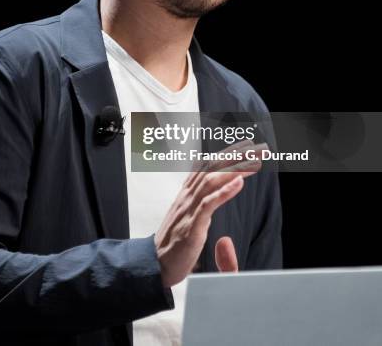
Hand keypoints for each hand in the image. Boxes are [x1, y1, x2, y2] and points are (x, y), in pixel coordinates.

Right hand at [155, 142, 265, 287]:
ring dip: (235, 169)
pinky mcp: (192, 226)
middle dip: (236, 157)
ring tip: (254, 161)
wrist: (152, 264)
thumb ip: (200, 204)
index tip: (245, 147)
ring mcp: (188, 210)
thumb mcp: (186, 217)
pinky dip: (224, 192)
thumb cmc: (171, 245)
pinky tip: (239, 182)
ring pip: (212, 181)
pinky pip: (209, 204)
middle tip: (258, 149)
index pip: (207, 167)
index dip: (226, 155)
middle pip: (212, 169)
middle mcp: (187, 197)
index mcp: (186, 195)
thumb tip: (215, 195)